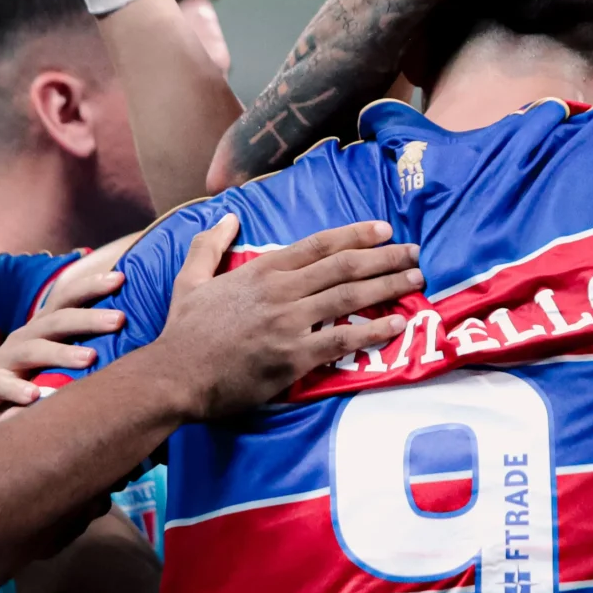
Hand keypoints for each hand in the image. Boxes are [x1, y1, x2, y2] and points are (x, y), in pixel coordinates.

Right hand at [0, 265, 129, 427]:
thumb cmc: (43, 383)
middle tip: (120, 320)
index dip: (91, 285)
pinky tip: (34, 396)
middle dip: (88, 319)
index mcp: (45, 326)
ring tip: (90, 359)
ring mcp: (6, 360)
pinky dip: (17, 390)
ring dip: (61, 353)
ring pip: (32, 350)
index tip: (121, 278)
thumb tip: (138, 333)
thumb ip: (92, 346)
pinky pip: (1, 386)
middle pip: (56, 321)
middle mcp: (25, 337)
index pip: (66, 298)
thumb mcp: (66, 361)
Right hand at [148, 215, 422, 420]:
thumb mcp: (190, 278)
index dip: (355, 234)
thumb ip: (209, 245)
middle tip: (415, 253)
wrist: (176, 375)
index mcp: (262, 271)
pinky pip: (343, 338)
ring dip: (388, 286)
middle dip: (385, 257)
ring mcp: (290, 323)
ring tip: (417, 280)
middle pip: (344, 266)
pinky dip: (373, 330)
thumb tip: (229, 217)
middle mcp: (281, 291)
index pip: (318, 245)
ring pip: (350, 297)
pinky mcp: (294, 356)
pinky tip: (397, 324)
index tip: (383, 229)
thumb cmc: (184, 331)